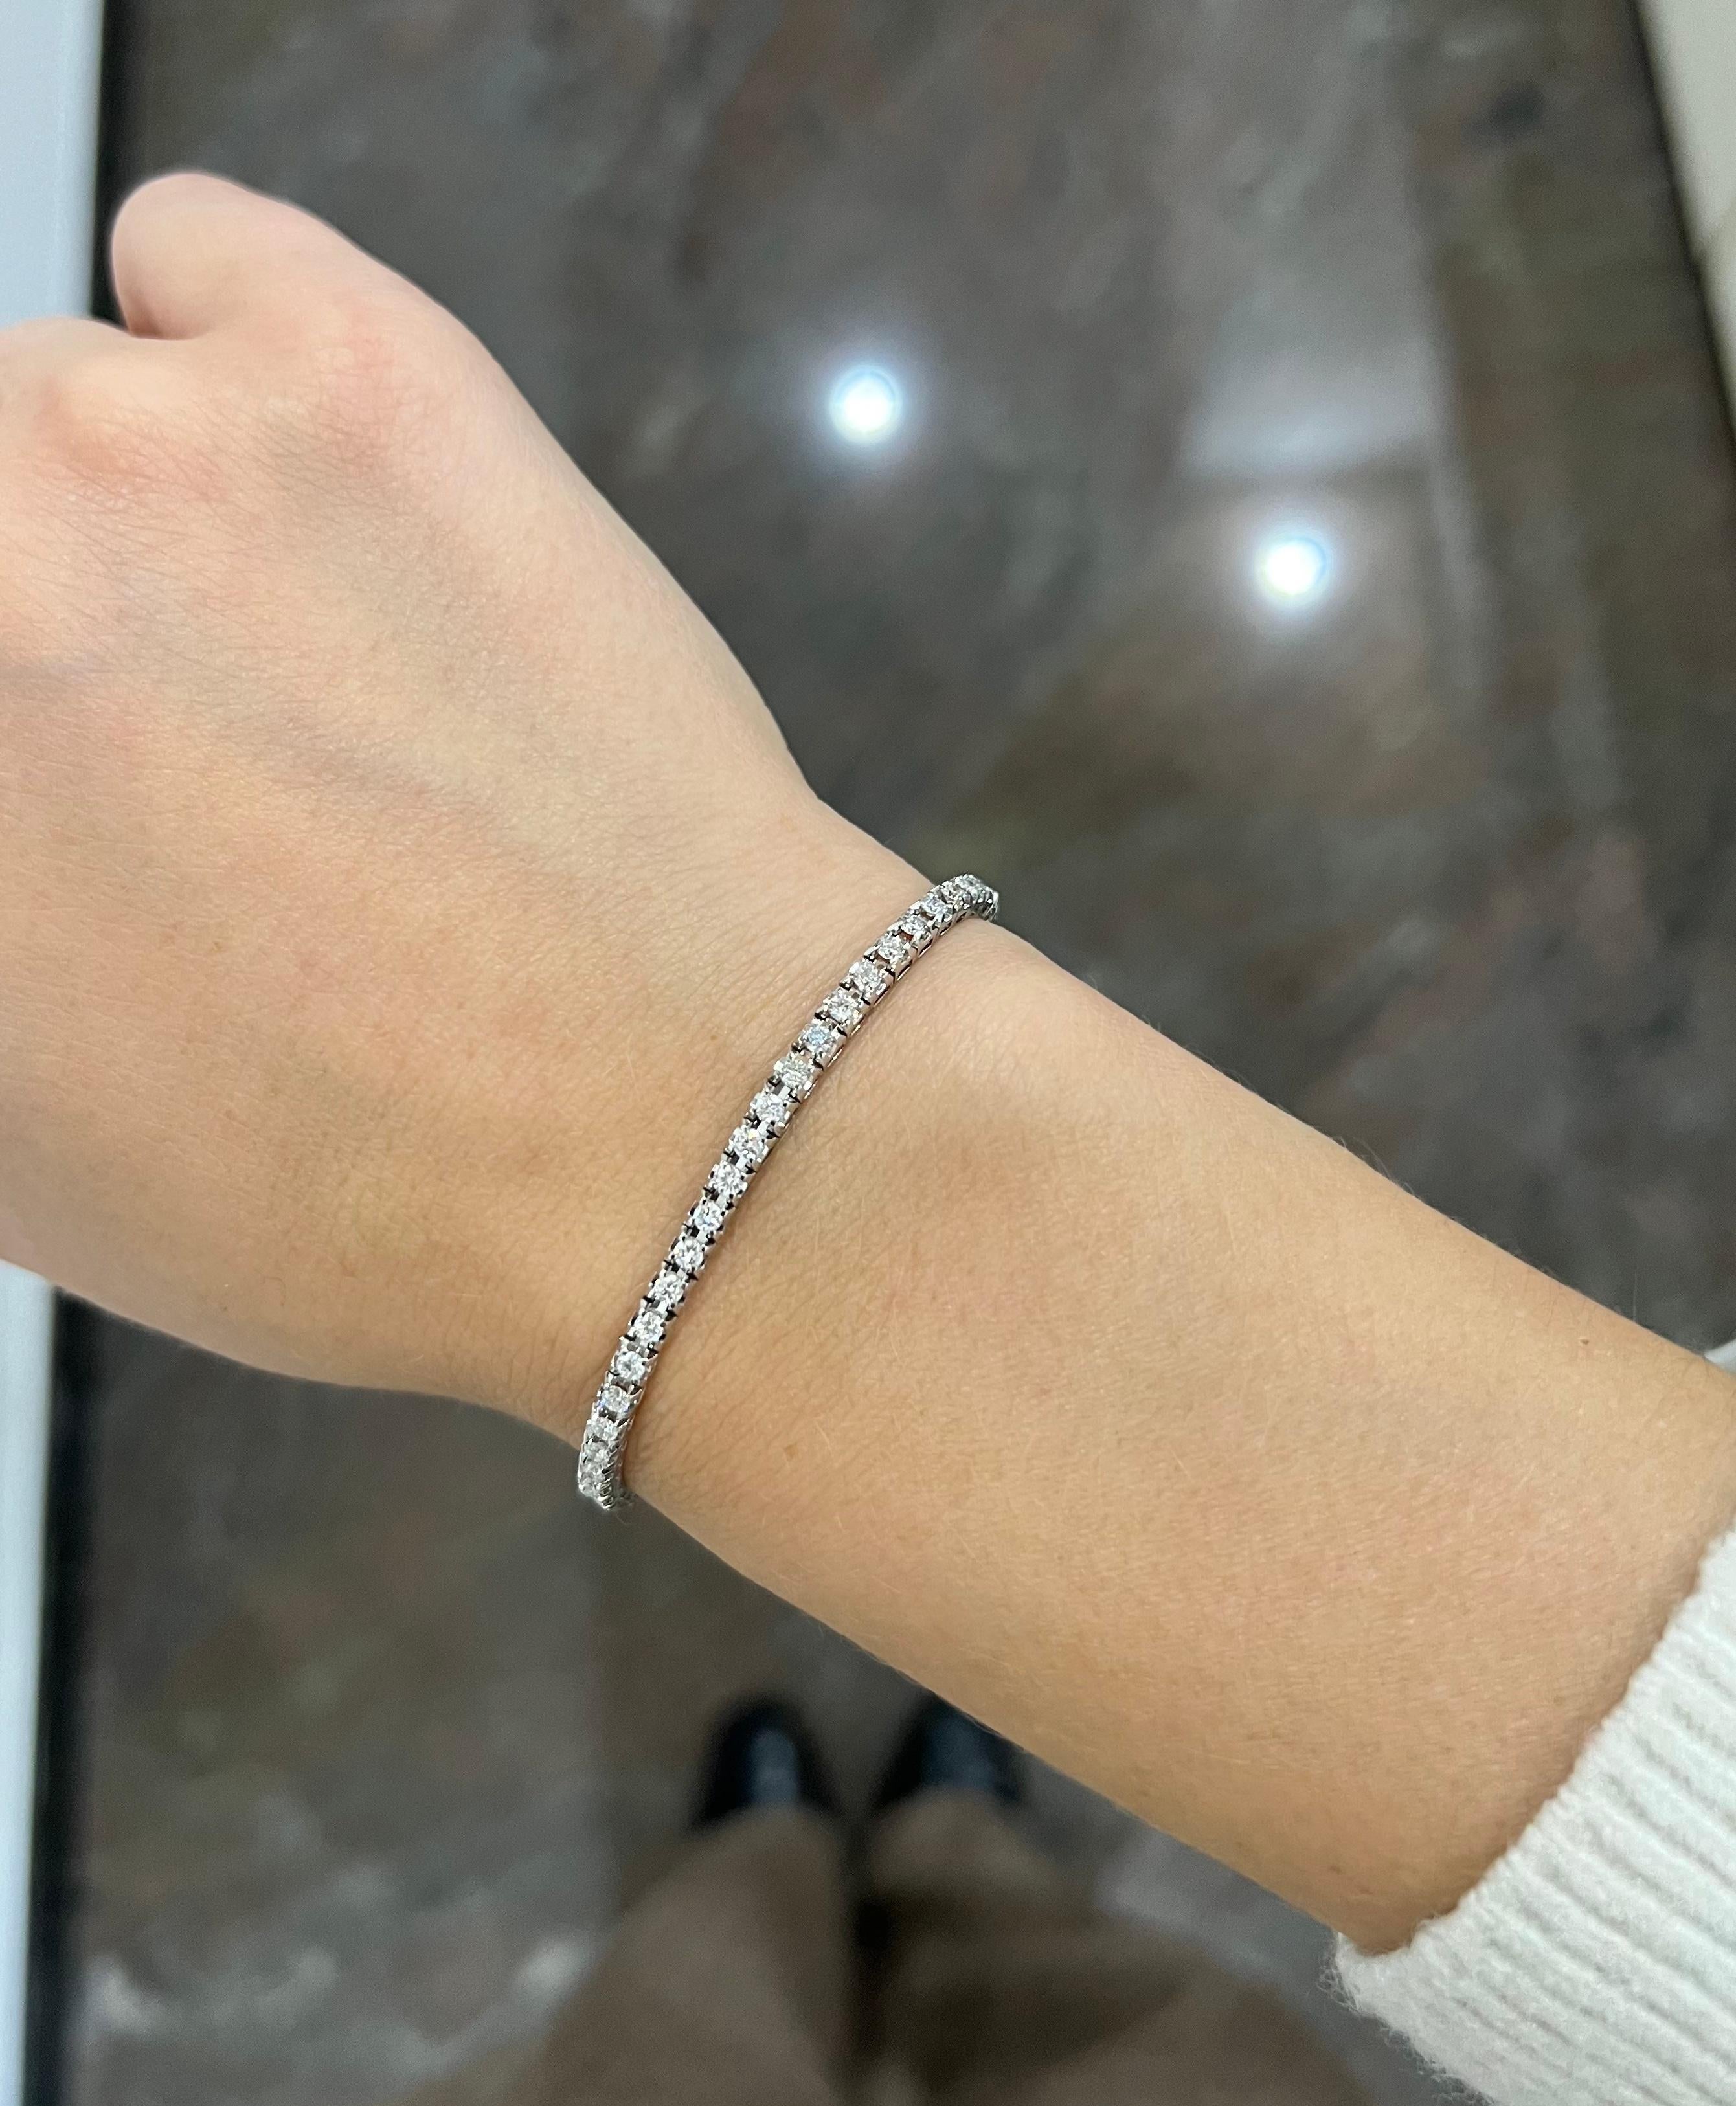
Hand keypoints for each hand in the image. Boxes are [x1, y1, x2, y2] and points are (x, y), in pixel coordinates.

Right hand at [0, 173, 917, 1424]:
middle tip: (160, 746)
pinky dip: (223, 352)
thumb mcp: (19, 1149)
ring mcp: (133, 439)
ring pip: (43, 406)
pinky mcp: (345, 359)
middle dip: (39, 643)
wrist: (685, 1129)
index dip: (23, 749)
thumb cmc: (355, 1192)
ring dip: (124, 522)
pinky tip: (320, 501)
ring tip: (284, 664)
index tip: (69, 777)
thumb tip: (15, 811)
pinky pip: (186, 255)